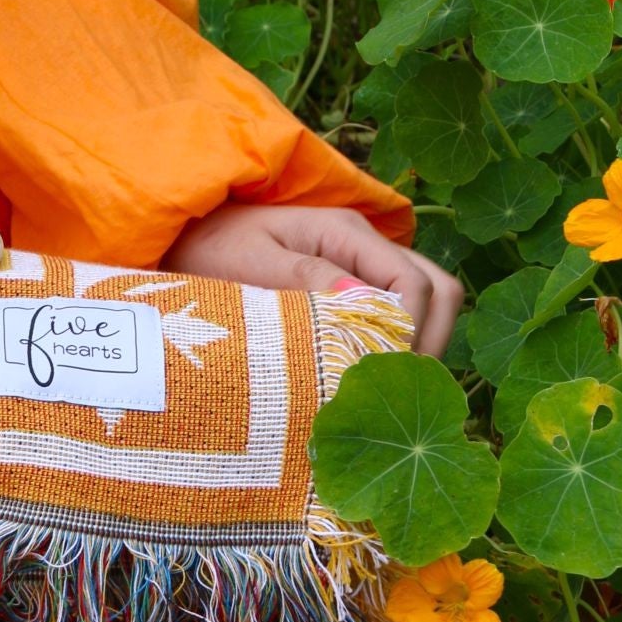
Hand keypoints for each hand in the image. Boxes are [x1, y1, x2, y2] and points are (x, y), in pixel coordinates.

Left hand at [161, 202, 463, 358]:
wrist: (183, 237)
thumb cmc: (208, 249)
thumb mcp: (247, 263)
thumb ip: (304, 279)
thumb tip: (364, 303)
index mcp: (343, 230)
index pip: (413, 283)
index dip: (412, 332)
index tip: (383, 376)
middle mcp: (363, 242)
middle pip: (438, 289)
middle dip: (430, 339)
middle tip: (396, 390)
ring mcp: (360, 260)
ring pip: (425, 300)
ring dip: (418, 341)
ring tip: (384, 387)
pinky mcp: (349, 281)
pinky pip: (395, 308)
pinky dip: (395, 340)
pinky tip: (366, 373)